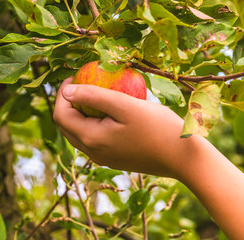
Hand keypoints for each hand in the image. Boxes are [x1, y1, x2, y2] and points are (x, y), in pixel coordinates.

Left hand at [53, 78, 192, 177]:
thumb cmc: (157, 127)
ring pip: (80, 134)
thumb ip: (94, 96)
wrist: (182, 158)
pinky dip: (93, 124)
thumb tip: (66, 91)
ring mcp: (104, 158)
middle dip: (68, 104)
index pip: (61, 116)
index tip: (74, 77)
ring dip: (80, 114)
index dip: (62, 94)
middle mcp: (93, 153)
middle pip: (67, 127)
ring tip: (95, 96)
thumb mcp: (125, 105)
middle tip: (82, 83)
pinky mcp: (115, 159)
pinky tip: (110, 113)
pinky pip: (95, 140)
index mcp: (91, 139)